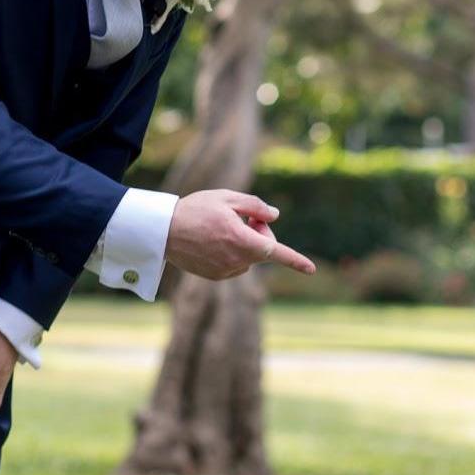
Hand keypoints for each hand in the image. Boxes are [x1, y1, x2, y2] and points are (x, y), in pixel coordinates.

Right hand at [167, 188, 314, 280]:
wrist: (162, 231)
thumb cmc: (195, 210)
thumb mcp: (227, 198)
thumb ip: (255, 206)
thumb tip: (274, 216)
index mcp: (241, 241)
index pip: (275, 251)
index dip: (295, 260)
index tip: (312, 269)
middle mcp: (236, 260)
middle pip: (263, 249)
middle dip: (261, 232)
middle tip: (245, 217)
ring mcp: (225, 271)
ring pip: (249, 257)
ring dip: (245, 243)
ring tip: (222, 228)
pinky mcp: (216, 276)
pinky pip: (235, 264)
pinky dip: (232, 252)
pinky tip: (212, 240)